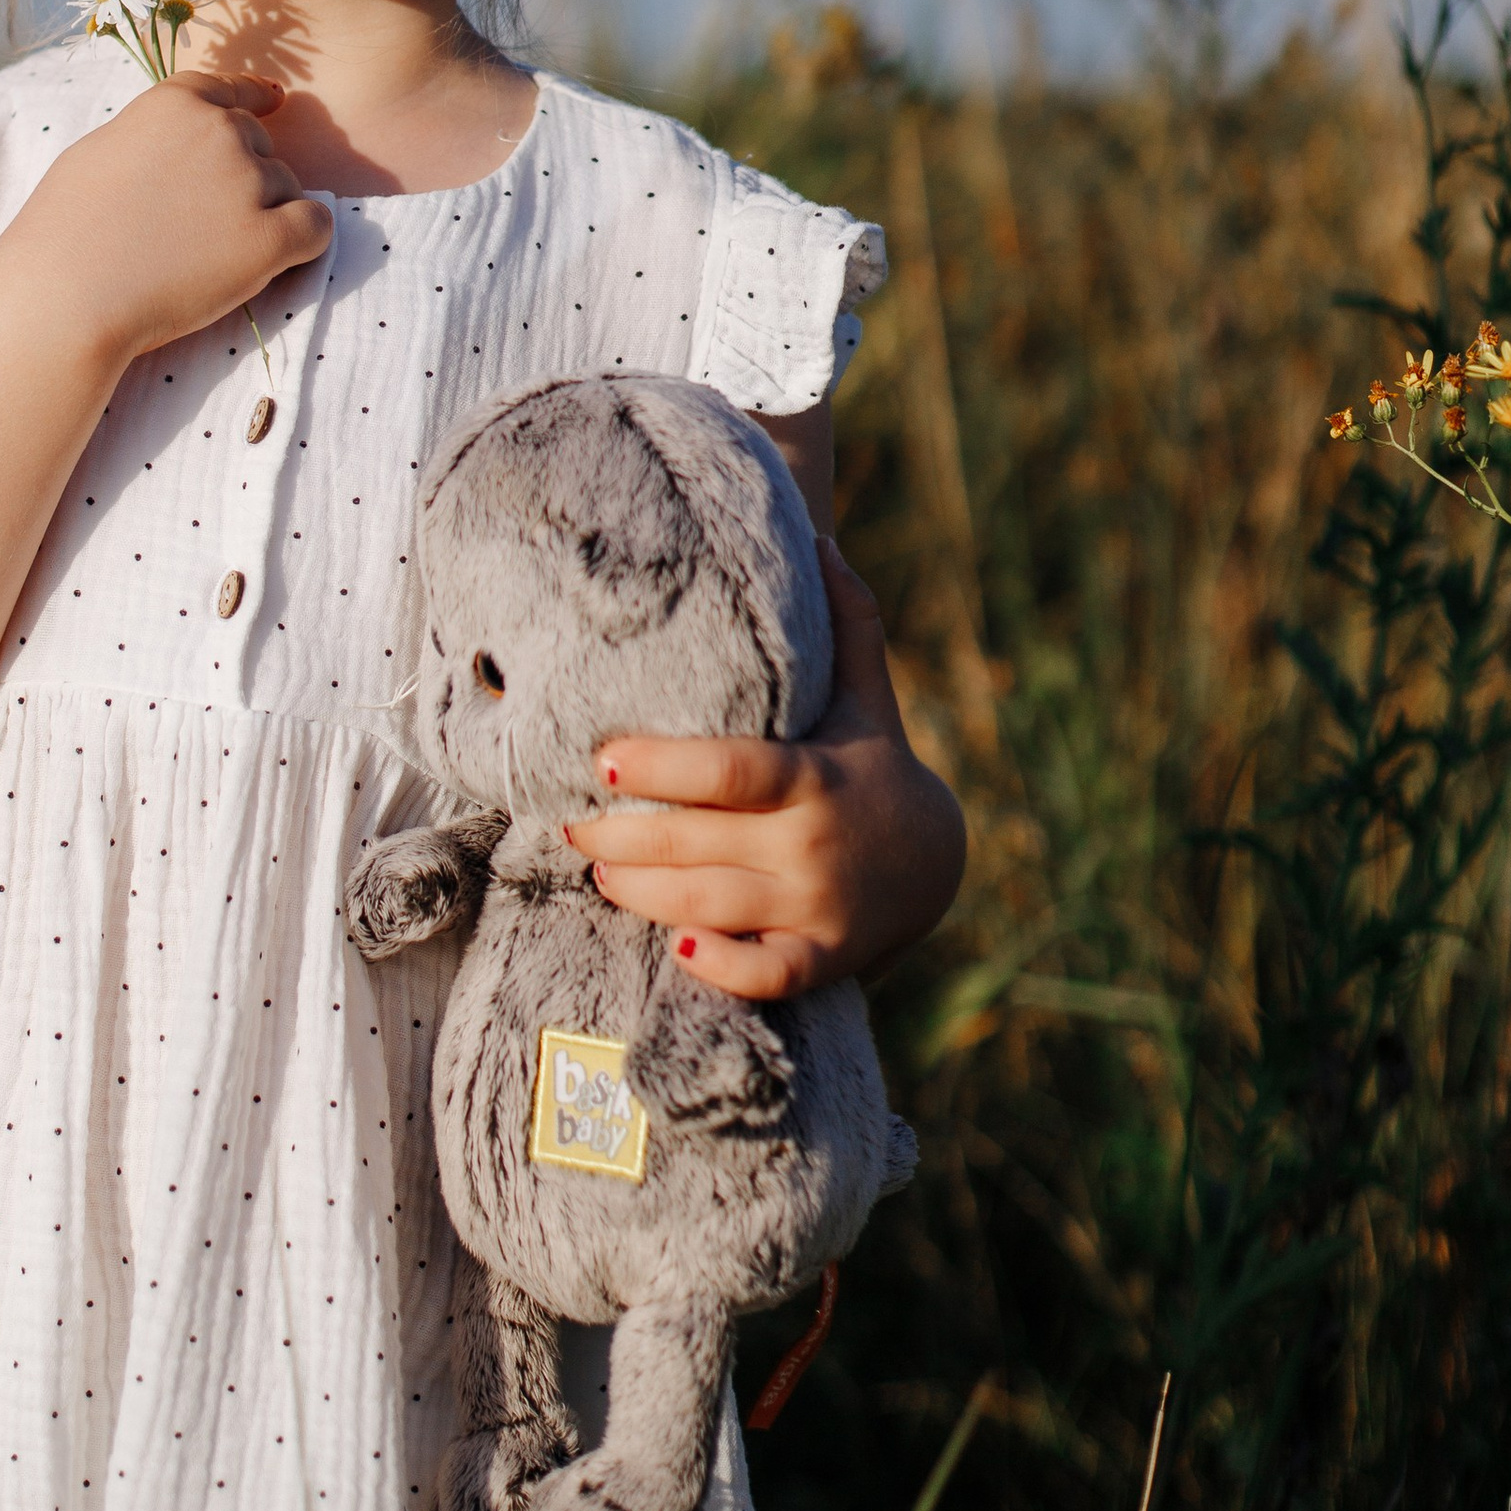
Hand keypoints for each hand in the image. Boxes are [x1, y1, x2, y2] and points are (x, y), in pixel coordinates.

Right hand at [25, 74, 333, 360]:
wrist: (67, 297)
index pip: (232, 88)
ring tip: (211, 253)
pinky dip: (304, 241)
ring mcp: (249, 182)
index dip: (254, 98)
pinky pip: (316, 227)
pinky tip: (277, 260)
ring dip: (266, 213)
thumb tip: (182, 138)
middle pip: (261, 144)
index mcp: (177, 102)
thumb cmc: (66, 230)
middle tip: (200, 223)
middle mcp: (220, 131)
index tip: (273, 103)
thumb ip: (154, 134)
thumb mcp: (102, 151)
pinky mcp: (270, 238)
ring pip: (287, 188)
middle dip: (244, 176)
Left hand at [562, 542, 966, 1000]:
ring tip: (596, 867)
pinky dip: (721, 968)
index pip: (729, 772)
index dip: (662, 768)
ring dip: (641, 893)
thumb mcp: (868, 692)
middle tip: (569, 821)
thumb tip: (819, 534)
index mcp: (816, 776)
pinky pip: (766, 977)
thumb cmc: (876, 762)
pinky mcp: (824, 960)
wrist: (940, 864)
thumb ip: (845, 618)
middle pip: (699, 846)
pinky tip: (675, 947)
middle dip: (623, 837)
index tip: (602, 760)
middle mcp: (814, 845)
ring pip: (711, 908)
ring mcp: (819, 909)